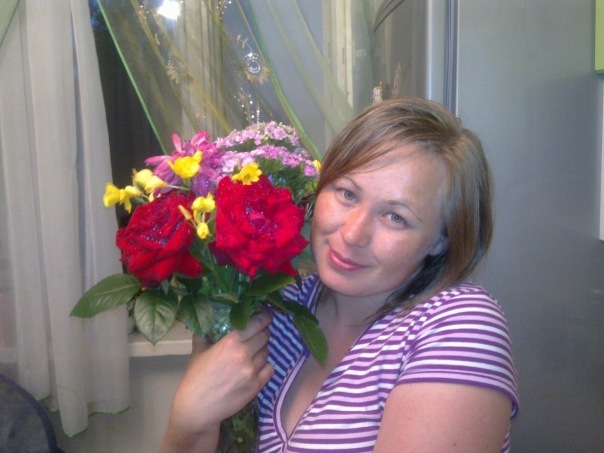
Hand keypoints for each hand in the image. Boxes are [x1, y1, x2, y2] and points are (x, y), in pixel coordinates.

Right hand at [159, 311, 273, 451]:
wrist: (198, 408)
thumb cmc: (196, 376)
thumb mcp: (198, 349)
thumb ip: (205, 333)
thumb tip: (208, 320)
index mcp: (231, 341)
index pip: (257, 323)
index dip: (264, 317)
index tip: (266, 316)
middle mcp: (244, 354)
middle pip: (265, 336)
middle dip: (262, 333)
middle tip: (257, 334)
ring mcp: (252, 371)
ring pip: (267, 352)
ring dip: (262, 350)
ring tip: (252, 352)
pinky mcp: (257, 385)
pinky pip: (270, 368)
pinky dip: (265, 365)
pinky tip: (256, 366)